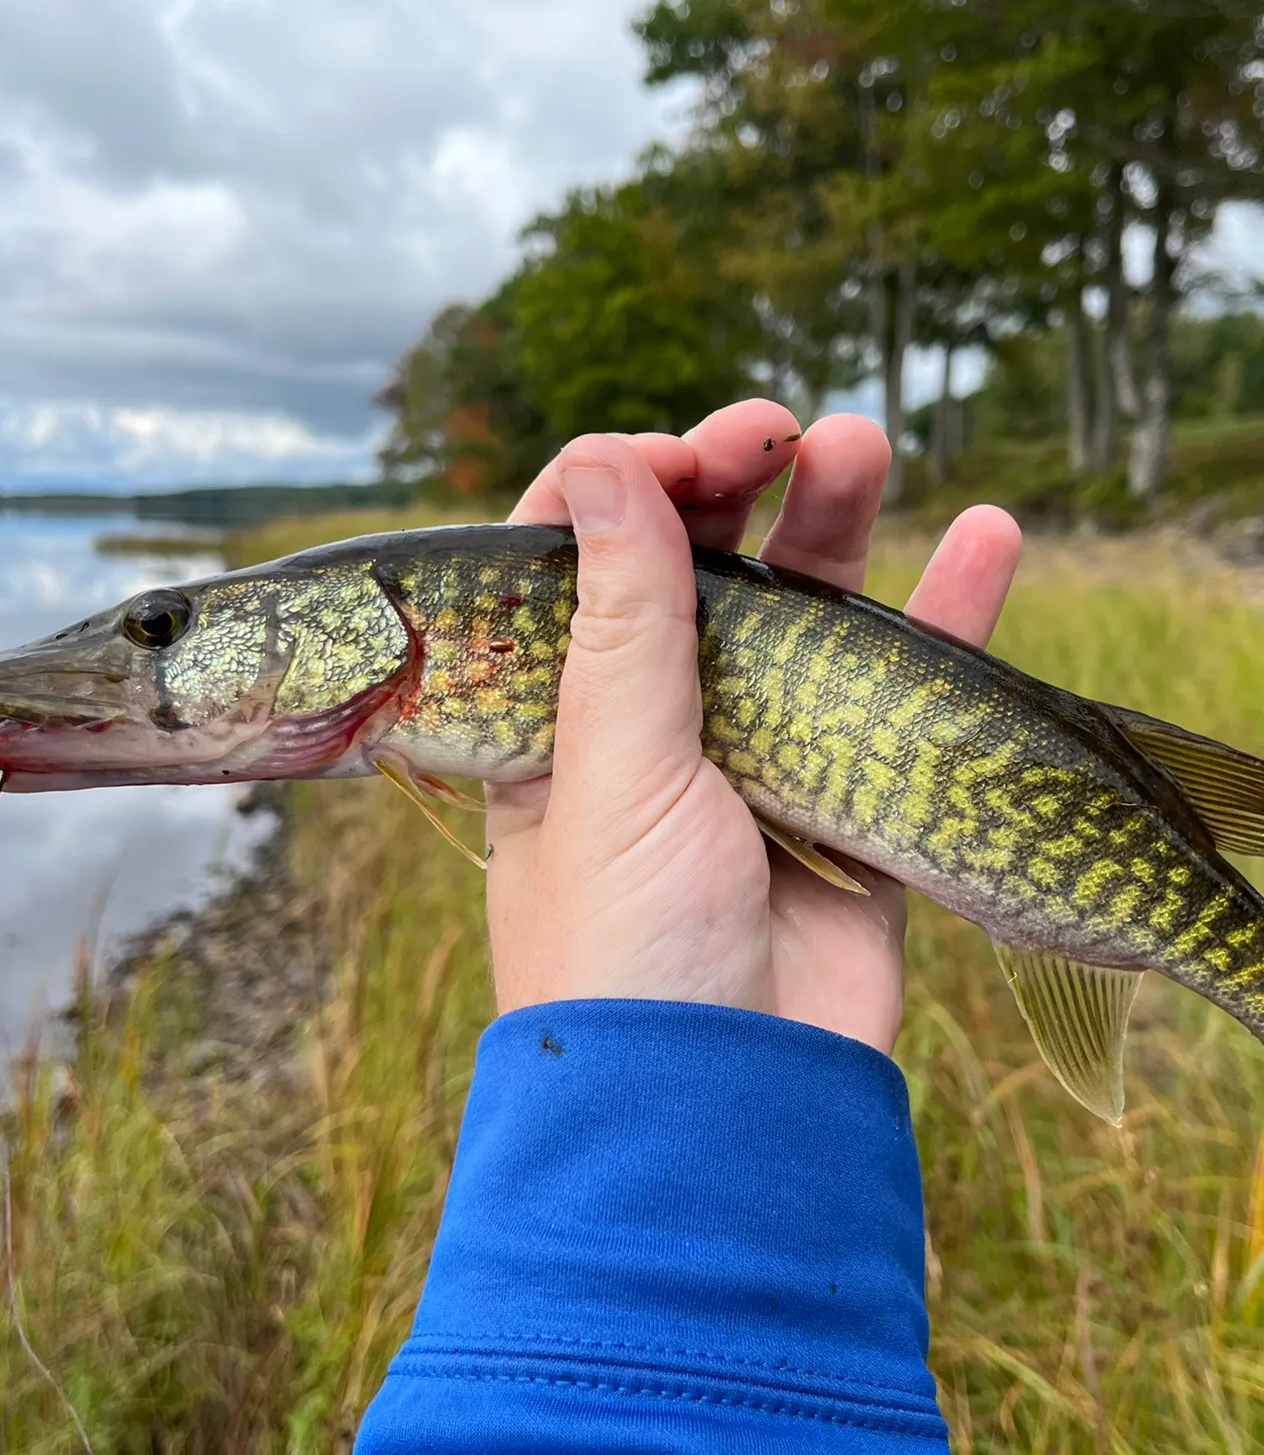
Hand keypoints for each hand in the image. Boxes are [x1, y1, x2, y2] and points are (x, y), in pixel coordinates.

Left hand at [484, 399, 1021, 1053]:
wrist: (719, 1114)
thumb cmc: (626, 952)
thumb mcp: (612, 774)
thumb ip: (623, 622)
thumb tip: (596, 463)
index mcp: (559, 717)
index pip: (576, 567)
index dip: (626, 491)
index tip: (687, 454)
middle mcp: (649, 728)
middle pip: (696, 574)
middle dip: (738, 488)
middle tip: (787, 429)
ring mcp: (752, 762)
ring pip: (798, 619)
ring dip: (834, 527)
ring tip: (865, 443)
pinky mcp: (845, 806)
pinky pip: (894, 698)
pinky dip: (940, 624)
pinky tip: (985, 541)